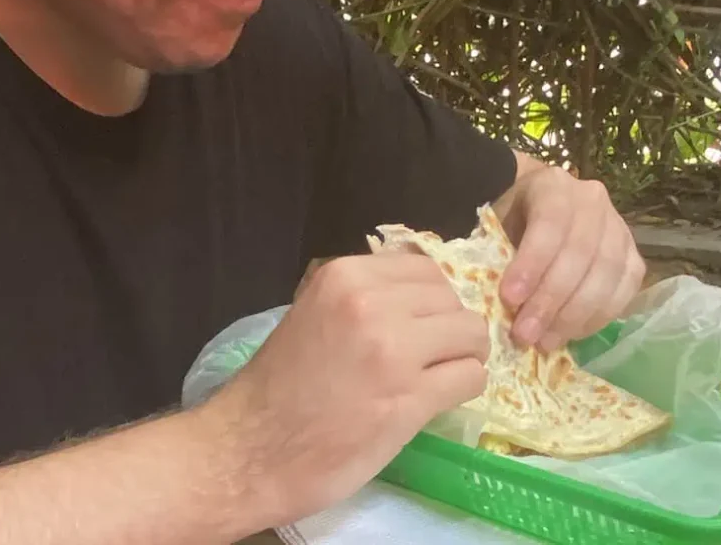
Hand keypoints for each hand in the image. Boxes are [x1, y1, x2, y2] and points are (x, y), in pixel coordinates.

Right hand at [200, 253, 488, 525]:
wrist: (250, 451)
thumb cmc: (277, 389)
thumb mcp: (312, 314)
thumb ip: (360, 298)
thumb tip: (416, 295)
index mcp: (344, 277)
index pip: (424, 269)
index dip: (430, 300)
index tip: (421, 325)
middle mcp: (371, 303)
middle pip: (452, 299)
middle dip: (449, 328)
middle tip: (432, 357)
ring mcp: (393, 350)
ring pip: (471, 334)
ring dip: (463, 357)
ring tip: (438, 378)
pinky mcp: (410, 398)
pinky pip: (471, 377)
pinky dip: (463, 388)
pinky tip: (436, 400)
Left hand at [498, 165, 644, 352]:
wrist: (534, 208)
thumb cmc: (509, 220)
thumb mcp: (494, 225)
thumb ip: (495, 254)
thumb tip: (490, 301)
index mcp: (553, 185)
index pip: (550, 224)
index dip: (532, 264)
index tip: (509, 299)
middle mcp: (593, 201)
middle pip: (580, 254)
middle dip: (550, 300)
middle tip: (525, 334)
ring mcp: (619, 228)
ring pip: (605, 276)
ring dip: (574, 316)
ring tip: (545, 342)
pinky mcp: (633, 256)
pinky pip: (623, 291)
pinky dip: (597, 318)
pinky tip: (570, 334)